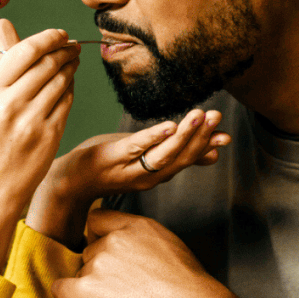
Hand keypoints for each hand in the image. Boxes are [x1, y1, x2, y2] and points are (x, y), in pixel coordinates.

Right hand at [0, 19, 79, 213]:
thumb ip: (1, 63)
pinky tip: (69, 85)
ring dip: (71, 68)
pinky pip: (67, 102)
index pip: (26, 51)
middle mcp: (7, 104)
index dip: (48, 38)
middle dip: (65, 50)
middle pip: (47, 64)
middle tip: (73, 46)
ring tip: (74, 61)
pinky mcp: (49, 136)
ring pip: (61, 81)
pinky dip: (71, 90)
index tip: (60, 34)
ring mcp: (30, 121)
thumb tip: (5, 24)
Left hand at [28, 108, 229, 247]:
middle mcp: (147, 176)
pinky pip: (136, 147)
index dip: (207, 147)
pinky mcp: (112, 156)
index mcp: (157, 174)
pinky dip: (154, 137)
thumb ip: (180, 157)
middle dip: (201, 137)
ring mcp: (130, 168)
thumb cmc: (110, 167)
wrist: (72, 181)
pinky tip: (169, 126)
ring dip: (184, 136)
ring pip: (163, 154)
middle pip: (180, 158)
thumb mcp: (147, 161)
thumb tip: (214, 154)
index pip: (188, 160)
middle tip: (216, 116)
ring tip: (200, 116)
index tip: (226, 136)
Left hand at [52, 209, 269, 297]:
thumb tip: (131, 256)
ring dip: (90, 289)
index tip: (105, 256)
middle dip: (98, 270)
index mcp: (136, 225)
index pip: (97, 220)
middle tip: (118, 291)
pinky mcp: (88, 290)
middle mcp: (114, 239)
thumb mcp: (171, 248)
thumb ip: (144, 243)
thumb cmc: (192, 292)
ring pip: (80, 274)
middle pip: (88, 251)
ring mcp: (99, 263)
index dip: (98, 239)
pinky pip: (61, 289)